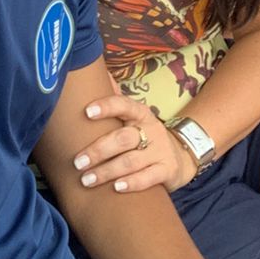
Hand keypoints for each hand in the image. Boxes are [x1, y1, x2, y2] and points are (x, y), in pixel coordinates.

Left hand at [72, 93, 197, 193]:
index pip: (124, 105)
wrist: (181, 155)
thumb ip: (114, 98)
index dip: (106, 106)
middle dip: (99, 150)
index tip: (87, 112)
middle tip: (78, 161)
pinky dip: (132, 183)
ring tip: (86, 180)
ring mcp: (160, 151)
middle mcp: (151, 129)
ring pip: (131, 161)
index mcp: (140, 113)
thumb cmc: (145, 134)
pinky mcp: (167, 171)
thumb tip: (92, 71)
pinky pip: (148, 178)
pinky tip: (116, 188)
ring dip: (107, 171)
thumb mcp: (133, 116)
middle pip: (123, 138)